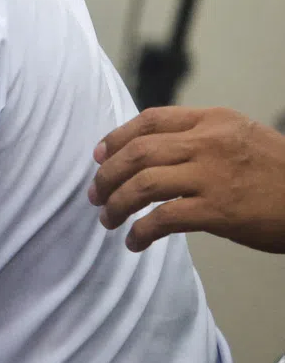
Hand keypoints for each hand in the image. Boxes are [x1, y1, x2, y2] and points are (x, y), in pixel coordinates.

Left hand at [88, 106, 284, 253]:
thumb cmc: (280, 174)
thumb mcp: (241, 138)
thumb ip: (200, 139)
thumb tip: (151, 154)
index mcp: (214, 120)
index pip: (151, 120)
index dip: (117, 137)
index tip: (99, 155)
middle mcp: (210, 142)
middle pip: (138, 152)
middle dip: (108, 174)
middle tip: (95, 194)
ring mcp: (213, 175)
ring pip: (143, 184)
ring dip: (116, 203)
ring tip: (107, 219)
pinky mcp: (219, 210)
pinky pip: (163, 219)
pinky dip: (141, 231)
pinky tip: (134, 242)